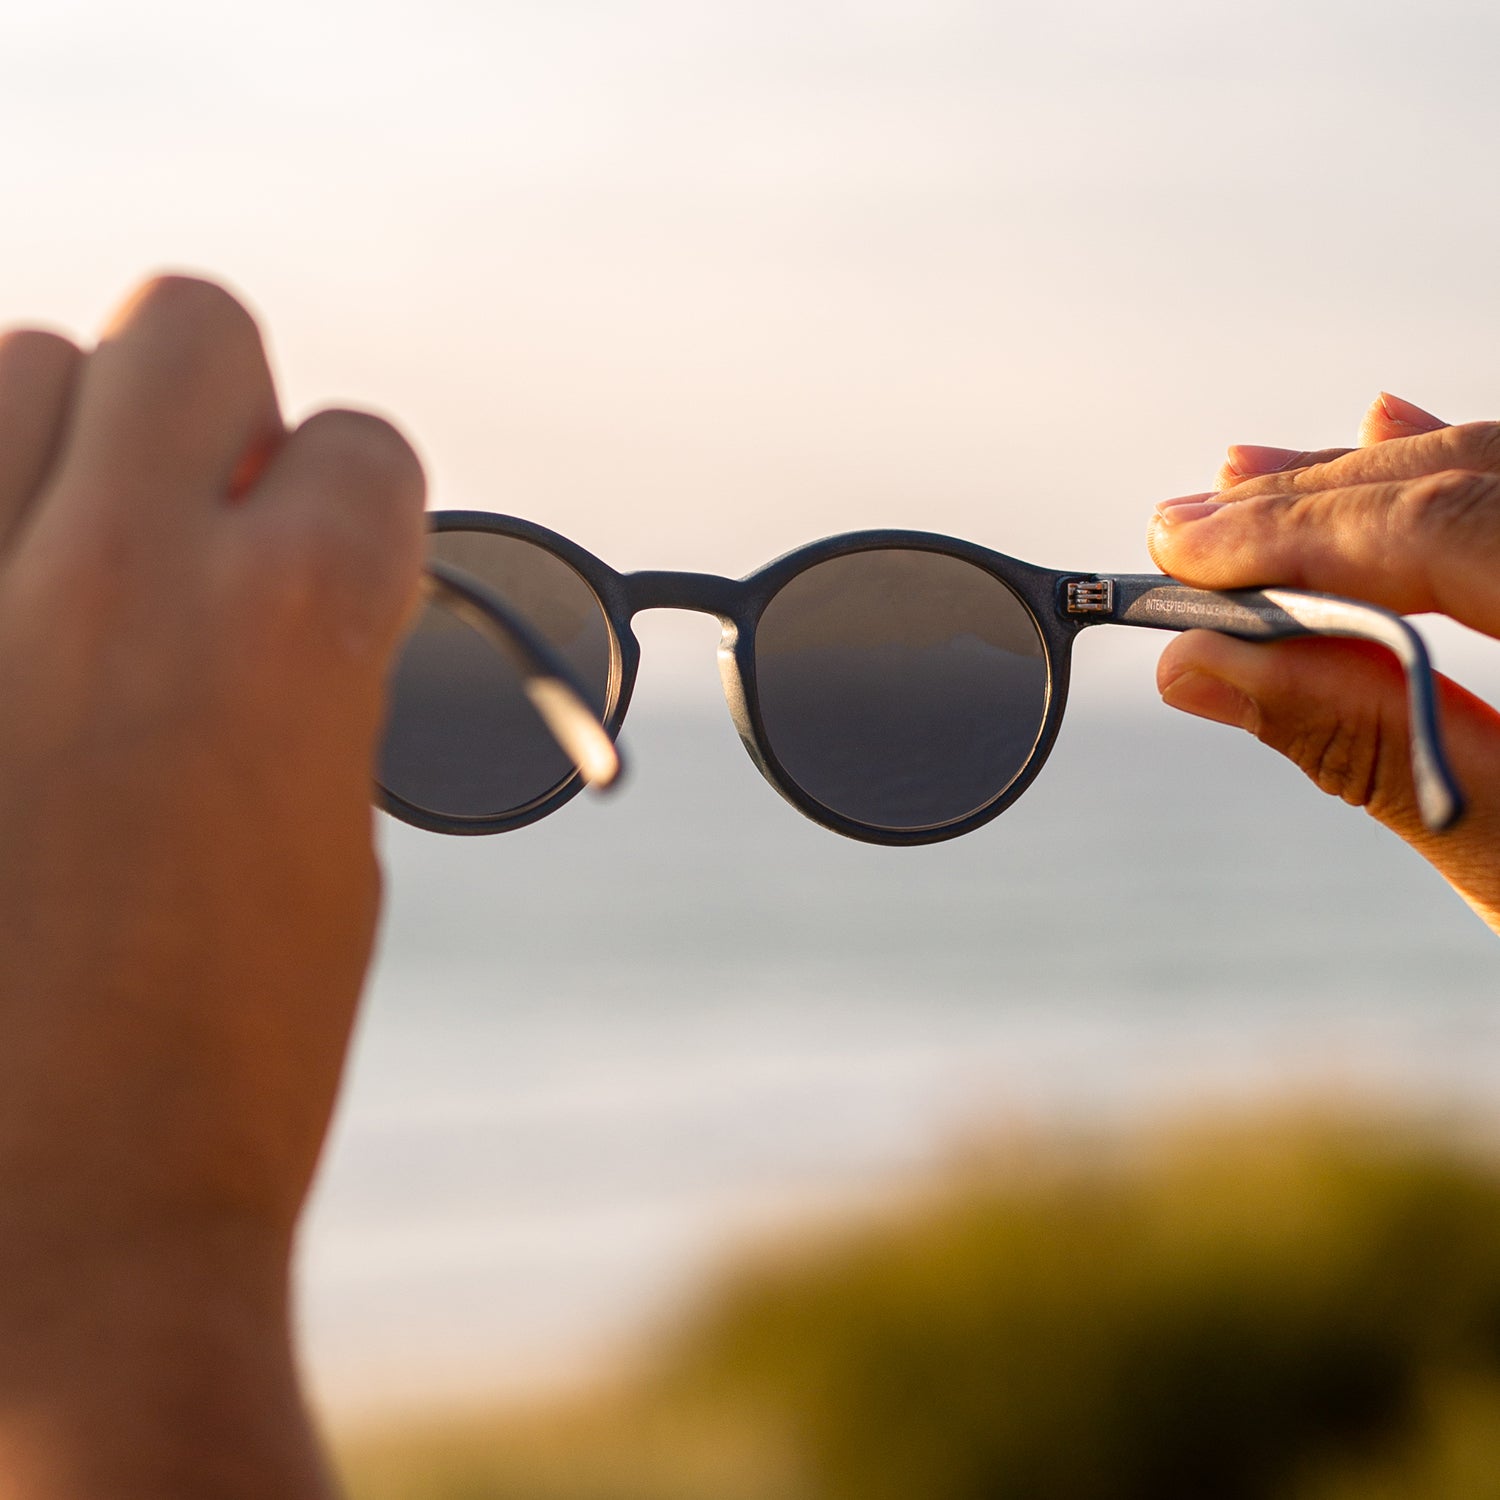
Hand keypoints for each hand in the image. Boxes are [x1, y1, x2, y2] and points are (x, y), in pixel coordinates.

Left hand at [0, 276, 424, 1494]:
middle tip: (203, 521)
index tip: (331, 551)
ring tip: (63, 581)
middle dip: (219, 407)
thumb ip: (314, 672)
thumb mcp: (329, 842)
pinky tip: (6, 646)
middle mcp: (118, 575)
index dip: (360, 501)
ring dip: (60, 444)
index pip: (360, 441)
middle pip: (186, 326)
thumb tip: (277, 574)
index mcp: (293, 628)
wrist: (39, 1238)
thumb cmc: (221, 1063)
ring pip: (10, 364)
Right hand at [1147, 393, 1499, 935]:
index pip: (1467, 527)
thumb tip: (1200, 669)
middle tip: (1190, 521)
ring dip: (1383, 479)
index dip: (1306, 533)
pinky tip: (1400, 433)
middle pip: (1490, 478)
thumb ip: (1364, 744)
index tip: (1185, 547)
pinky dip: (1474, 481)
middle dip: (1325, 501)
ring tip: (1252, 483)